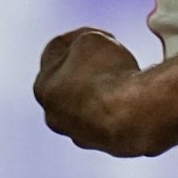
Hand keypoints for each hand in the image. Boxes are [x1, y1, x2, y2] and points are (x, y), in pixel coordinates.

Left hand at [33, 28, 146, 155]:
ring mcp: (78, 133)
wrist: (134, 114)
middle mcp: (54, 115)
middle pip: (67, 80)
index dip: (78, 34)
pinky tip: (130, 97)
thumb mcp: (91, 39)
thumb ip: (83, 42)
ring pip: (86, 102)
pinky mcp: (103, 144)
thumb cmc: (108, 73)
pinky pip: (106, 117)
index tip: (99, 33)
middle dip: (85, 65)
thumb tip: (89, 50)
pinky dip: (115, 106)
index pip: (56, 49)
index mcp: (43, 86)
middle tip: (108, 55)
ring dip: (100, 88)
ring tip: (122, 76)